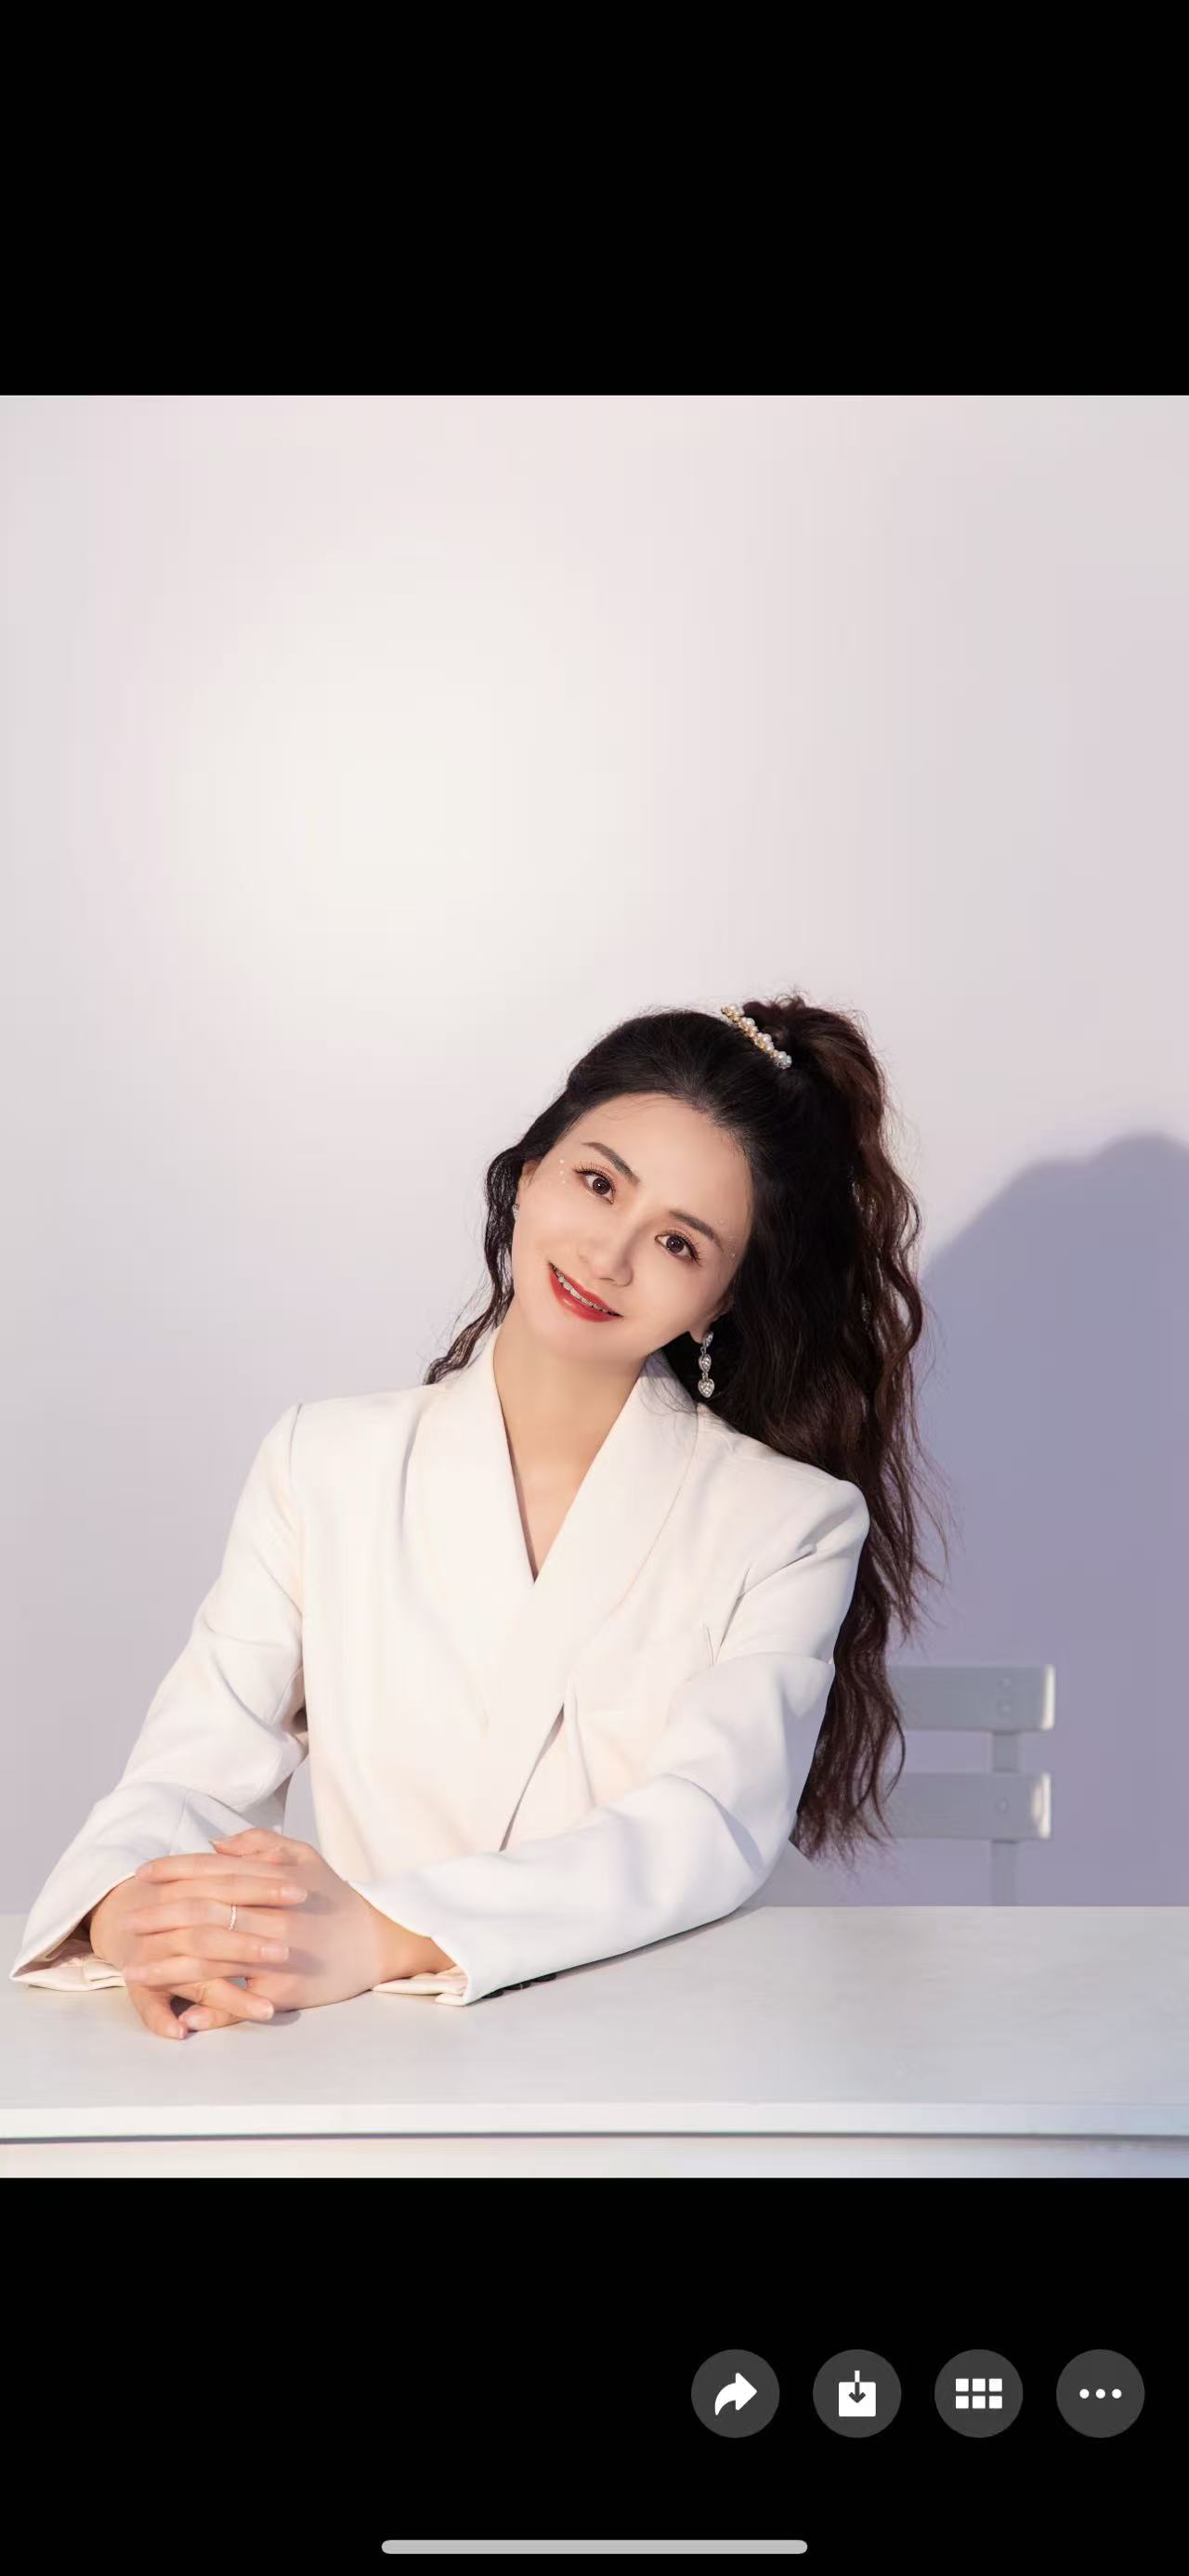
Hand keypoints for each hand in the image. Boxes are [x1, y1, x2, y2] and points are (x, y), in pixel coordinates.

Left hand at [124, 1829, 431, 2031]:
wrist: (378, 1942)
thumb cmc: (335, 1899)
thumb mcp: (305, 1858)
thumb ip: (262, 1846)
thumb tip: (216, 1844)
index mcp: (274, 1880)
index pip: (214, 1871)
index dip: (175, 1870)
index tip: (142, 1874)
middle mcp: (271, 1916)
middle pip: (203, 1914)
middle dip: (160, 1917)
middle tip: (129, 1922)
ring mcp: (276, 1955)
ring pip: (210, 1959)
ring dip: (167, 1965)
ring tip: (134, 1969)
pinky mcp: (283, 1992)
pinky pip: (238, 2001)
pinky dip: (208, 2007)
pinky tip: (179, 2011)